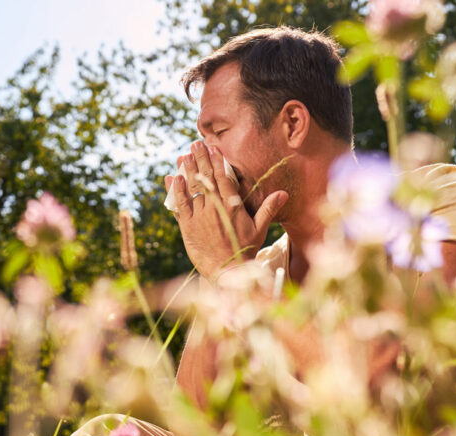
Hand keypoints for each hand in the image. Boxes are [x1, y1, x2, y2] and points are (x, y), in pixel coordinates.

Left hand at [165, 141, 288, 280]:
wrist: (227, 271)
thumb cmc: (245, 250)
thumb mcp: (260, 229)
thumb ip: (268, 208)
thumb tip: (284, 193)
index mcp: (232, 206)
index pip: (223, 178)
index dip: (217, 161)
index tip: (213, 147)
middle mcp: (215, 208)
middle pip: (205, 178)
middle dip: (200, 159)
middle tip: (195, 144)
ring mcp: (199, 216)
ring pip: (191, 188)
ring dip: (186, 170)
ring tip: (182, 155)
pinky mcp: (187, 226)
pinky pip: (180, 205)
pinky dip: (175, 191)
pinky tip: (172, 178)